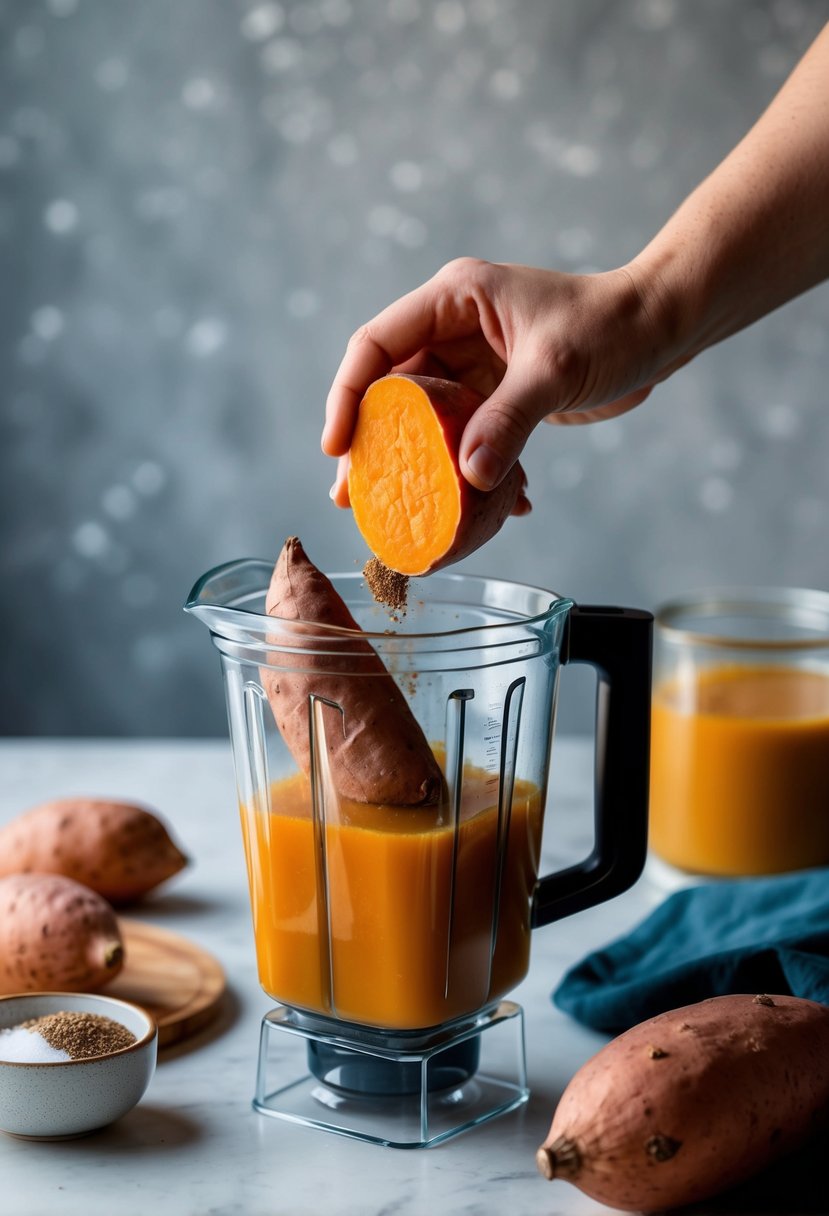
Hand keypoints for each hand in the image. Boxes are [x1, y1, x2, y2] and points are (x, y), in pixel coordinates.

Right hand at [322, 257, 660, 506]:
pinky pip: (467, 435)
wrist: (661, 328)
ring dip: (417, 467)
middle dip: (371, 444)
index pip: (376, 344)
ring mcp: (474, 362)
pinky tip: (491, 503)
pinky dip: (473, 469)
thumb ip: (510, 419)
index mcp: (454, 299)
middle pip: (389, 389)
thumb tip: (469, 477)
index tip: (336, 448)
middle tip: (351, 496)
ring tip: (399, 513)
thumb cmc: (613, 326)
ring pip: (424, 419)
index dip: (347, 395)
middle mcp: (454, 327)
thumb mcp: (556, 368)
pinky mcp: (496, 393)